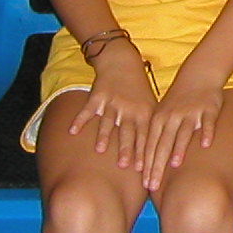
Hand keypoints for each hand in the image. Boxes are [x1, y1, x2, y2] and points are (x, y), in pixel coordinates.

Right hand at [67, 44, 155, 167]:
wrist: (122, 62)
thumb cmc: (139, 90)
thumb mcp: (150, 106)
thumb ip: (152, 128)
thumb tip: (160, 156)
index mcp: (144, 113)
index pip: (144, 136)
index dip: (143, 153)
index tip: (143, 170)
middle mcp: (128, 108)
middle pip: (127, 132)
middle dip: (126, 148)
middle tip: (124, 165)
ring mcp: (112, 102)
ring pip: (107, 121)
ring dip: (104, 135)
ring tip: (100, 149)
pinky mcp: (97, 96)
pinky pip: (87, 110)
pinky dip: (79, 120)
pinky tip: (72, 131)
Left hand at [141, 74, 225, 191]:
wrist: (198, 75)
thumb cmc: (177, 101)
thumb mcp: (161, 115)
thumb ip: (154, 136)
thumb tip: (144, 165)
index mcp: (158, 119)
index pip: (150, 145)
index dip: (146, 165)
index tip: (144, 184)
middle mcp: (172, 117)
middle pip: (163, 143)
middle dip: (157, 165)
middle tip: (154, 184)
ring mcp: (191, 113)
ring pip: (183, 132)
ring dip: (179, 148)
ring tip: (175, 164)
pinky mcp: (209, 109)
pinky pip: (208, 122)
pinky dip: (207, 132)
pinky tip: (206, 144)